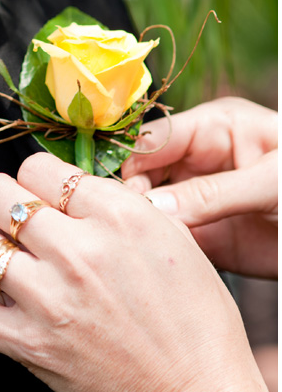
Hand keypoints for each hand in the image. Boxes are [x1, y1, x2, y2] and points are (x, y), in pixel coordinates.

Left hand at [0, 153, 274, 391]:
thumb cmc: (194, 320)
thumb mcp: (173, 238)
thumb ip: (121, 202)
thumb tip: (79, 183)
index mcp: (117, 215)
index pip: (38, 165)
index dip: (36, 178)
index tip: (41, 194)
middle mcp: (79, 250)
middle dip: (0, 201)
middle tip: (13, 220)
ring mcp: (50, 297)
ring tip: (2, 256)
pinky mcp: (31, 344)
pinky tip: (0, 306)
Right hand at [121, 97, 276, 276]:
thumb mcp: (270, 182)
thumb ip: (214, 192)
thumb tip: (156, 207)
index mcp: (214, 128)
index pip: (157, 139)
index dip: (135, 164)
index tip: (124, 196)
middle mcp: (200, 161)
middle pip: (146, 174)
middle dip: (134, 198)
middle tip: (128, 227)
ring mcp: (201, 200)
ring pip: (153, 209)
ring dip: (144, 227)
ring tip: (139, 247)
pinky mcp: (209, 238)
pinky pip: (174, 242)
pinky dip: (162, 253)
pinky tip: (157, 263)